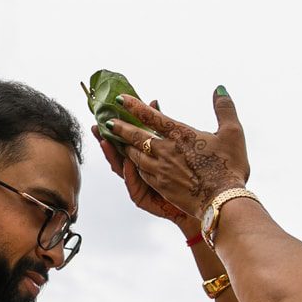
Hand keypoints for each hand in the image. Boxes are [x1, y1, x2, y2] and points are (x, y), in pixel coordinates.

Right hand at [93, 102, 191, 227]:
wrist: (203, 201)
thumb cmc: (190, 173)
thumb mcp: (175, 145)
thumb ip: (161, 125)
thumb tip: (154, 100)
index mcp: (142, 156)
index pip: (125, 140)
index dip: (115, 128)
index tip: (105, 114)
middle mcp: (137, 170)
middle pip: (118, 153)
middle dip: (106, 139)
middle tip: (97, 126)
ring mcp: (138, 185)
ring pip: (121, 170)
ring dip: (113, 155)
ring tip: (105, 142)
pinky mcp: (143, 199)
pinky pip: (134, 187)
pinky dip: (130, 175)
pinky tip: (127, 163)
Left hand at [105, 88, 249, 218]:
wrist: (223, 201)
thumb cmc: (229, 166)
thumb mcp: (233, 133)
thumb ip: (224, 109)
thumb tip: (219, 88)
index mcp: (180, 135)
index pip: (152, 116)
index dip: (134, 106)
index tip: (120, 98)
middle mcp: (165, 151)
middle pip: (135, 136)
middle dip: (119, 128)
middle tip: (105, 122)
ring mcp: (160, 170)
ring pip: (134, 156)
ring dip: (122, 147)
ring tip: (113, 142)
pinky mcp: (160, 187)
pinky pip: (140, 173)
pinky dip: (132, 166)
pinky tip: (131, 164)